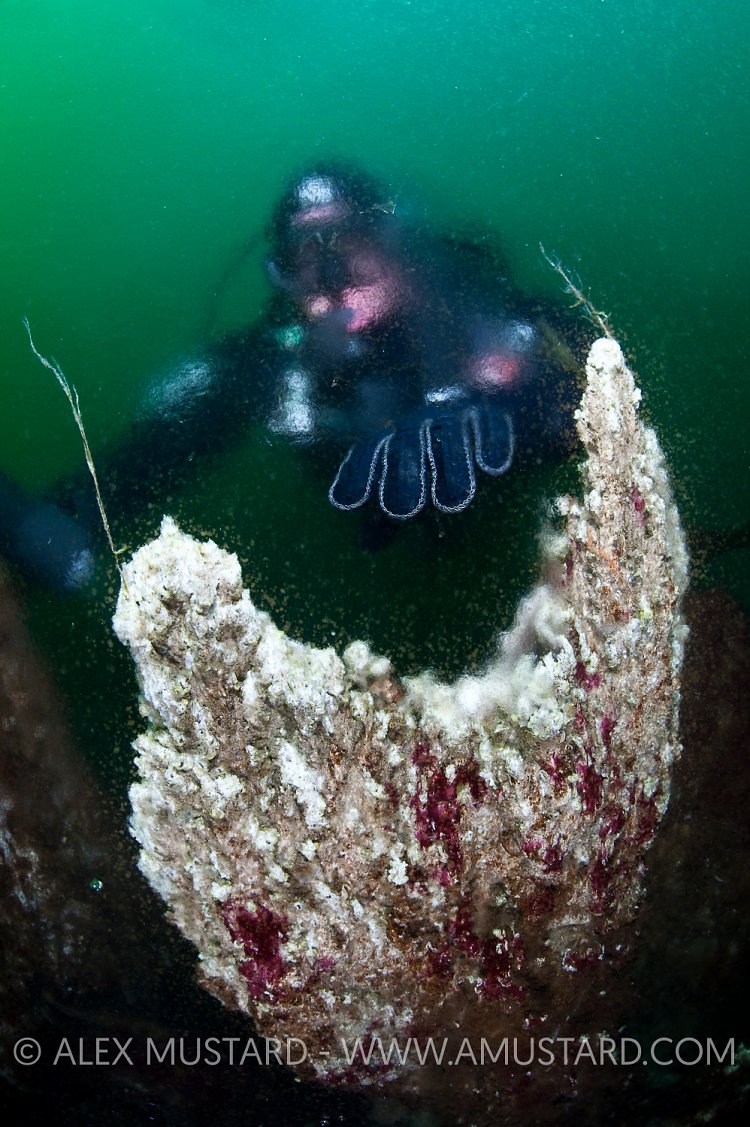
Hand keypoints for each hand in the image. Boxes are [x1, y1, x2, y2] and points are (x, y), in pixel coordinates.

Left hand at [328, 398, 514, 519]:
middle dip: (406, 475)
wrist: (477, 419)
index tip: (347, 503)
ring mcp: (454, 418)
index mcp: (394, 441)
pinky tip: (493, 469)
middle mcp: (420, 425)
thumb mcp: (408, 489)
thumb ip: (388, 519)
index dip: (359, 475)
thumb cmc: (432, 466)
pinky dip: (493, 444)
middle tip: (403, 511)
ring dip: (453, 467)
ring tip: (453, 503)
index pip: (372, 452)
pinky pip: (491, 425)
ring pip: (452, 437)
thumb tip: (368, 548)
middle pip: (411, 445)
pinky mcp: (487, 414)